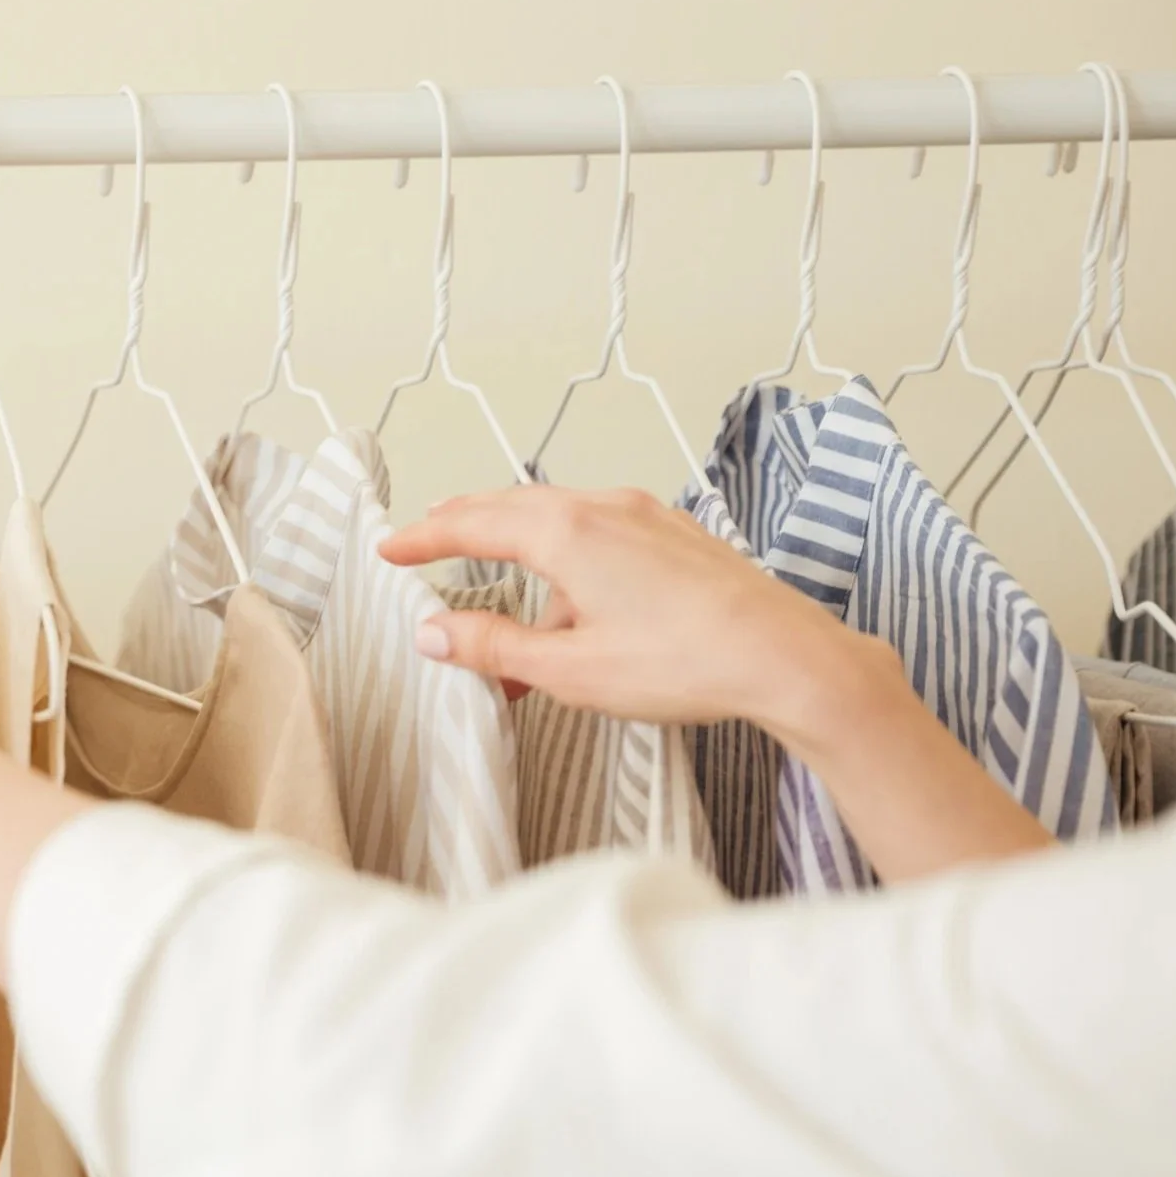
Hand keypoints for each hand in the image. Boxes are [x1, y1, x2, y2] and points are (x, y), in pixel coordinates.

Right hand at [379, 485, 887, 740]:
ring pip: (559, 517)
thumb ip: (495, 648)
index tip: (390, 548)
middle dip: (465, 523)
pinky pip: (601, 532)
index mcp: (565, 534)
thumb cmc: (684, 663)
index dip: (423, 538)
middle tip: (428, 537)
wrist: (786, 656)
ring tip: (501, 595)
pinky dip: (566, 556)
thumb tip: (434, 634)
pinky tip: (573, 602)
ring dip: (519, 547)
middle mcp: (603, 509)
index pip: (471, 525)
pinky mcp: (676, 536)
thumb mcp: (570, 670)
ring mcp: (646, 517)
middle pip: (512, 506)